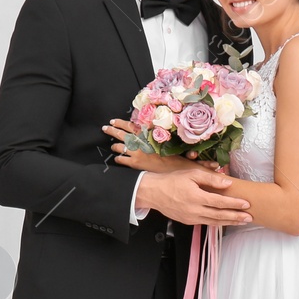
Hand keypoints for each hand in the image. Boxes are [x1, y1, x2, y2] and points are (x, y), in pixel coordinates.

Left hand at [104, 118, 220, 173]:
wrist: (175, 178)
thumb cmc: (180, 164)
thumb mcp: (182, 152)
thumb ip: (186, 148)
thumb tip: (192, 141)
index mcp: (151, 138)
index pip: (135, 127)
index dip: (124, 123)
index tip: (115, 120)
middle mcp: (143, 143)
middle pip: (125, 134)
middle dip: (114, 130)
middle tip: (105, 127)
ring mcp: (138, 154)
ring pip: (121, 146)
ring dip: (114, 143)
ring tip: (109, 140)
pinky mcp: (136, 165)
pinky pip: (124, 160)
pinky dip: (118, 159)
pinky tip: (115, 159)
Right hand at [136, 169, 251, 226]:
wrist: (153, 193)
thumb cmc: (172, 180)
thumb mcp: (191, 174)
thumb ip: (210, 179)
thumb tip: (227, 183)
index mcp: (196, 197)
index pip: (220, 202)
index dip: (234, 204)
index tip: (246, 204)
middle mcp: (194, 210)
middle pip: (220, 215)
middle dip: (236, 217)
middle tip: (249, 217)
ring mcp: (191, 218)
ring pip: (214, 222)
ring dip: (229, 222)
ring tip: (241, 222)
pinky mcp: (188, 221)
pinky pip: (206, 223)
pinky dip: (217, 223)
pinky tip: (225, 221)